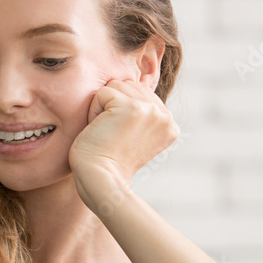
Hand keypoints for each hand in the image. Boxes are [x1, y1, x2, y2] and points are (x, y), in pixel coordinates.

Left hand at [68, 78, 178, 212]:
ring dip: (102, 107)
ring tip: (106, 132)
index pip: (139, 93)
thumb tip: (136, 83)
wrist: (100, 179)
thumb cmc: (107, 161)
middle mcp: (165, 116)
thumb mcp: (134, 135)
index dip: (120, 112)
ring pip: (116, 85)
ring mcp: (151, 111)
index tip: (119, 137)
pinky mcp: (131, 108)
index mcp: (169, 123)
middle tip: (110, 135)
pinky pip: (102, 93)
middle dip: (111, 107)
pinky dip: (93, 111)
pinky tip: (100, 131)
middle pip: (128, 86)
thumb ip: (141, 113)